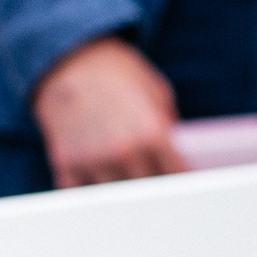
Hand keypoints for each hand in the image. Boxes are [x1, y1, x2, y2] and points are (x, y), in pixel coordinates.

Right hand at [31, 35, 184, 186]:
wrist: (65, 60)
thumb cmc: (117, 73)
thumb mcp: (157, 93)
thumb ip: (169, 126)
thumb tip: (181, 152)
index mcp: (153, 135)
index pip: (178, 175)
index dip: (185, 182)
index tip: (190, 188)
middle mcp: (124, 152)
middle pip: (150, 192)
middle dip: (159, 191)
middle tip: (166, 193)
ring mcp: (93, 161)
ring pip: (118, 197)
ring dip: (126, 194)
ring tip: (135, 191)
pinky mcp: (66, 163)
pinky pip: (83, 194)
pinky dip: (93, 192)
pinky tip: (103, 185)